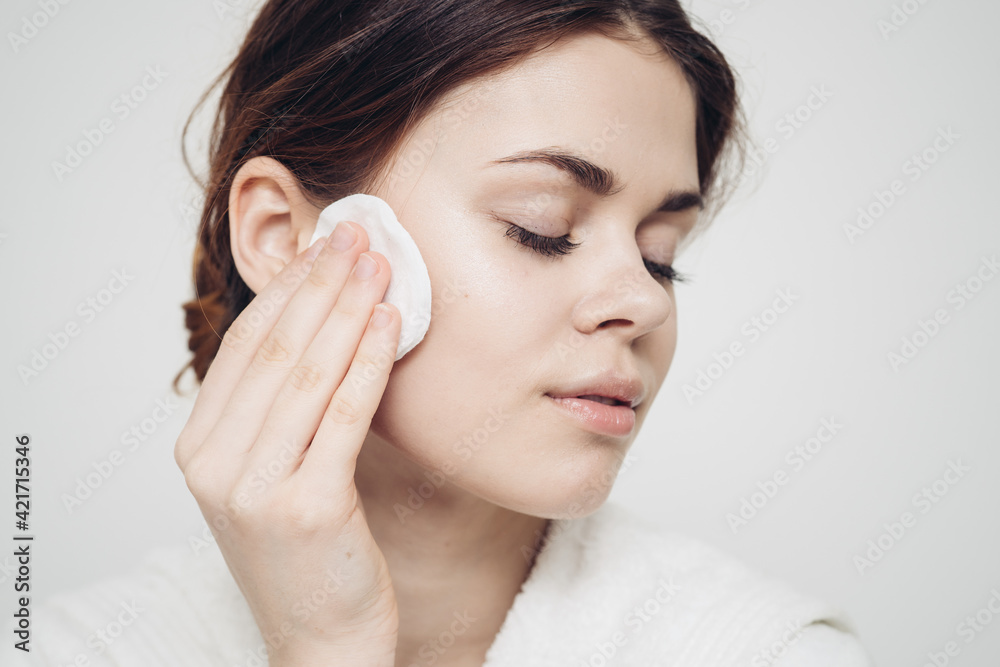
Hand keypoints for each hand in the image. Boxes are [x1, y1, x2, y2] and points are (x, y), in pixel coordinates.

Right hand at [173, 222, 400, 665]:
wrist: (321, 640)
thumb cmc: (306, 553)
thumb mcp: (269, 474)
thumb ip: (278, 408)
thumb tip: (320, 321)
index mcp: (199, 448)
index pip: (245, 346)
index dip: (288, 288)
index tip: (325, 245)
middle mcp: (214, 464)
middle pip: (276, 349)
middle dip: (322, 283)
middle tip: (360, 235)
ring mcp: (254, 488)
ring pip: (309, 373)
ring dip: (350, 309)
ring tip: (383, 264)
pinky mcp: (305, 508)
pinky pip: (345, 416)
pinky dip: (370, 362)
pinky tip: (392, 323)